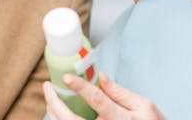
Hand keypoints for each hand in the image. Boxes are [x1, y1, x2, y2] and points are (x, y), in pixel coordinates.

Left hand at [42, 73, 164, 119]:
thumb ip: (120, 92)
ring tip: (50, 97)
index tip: (67, 77)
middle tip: (47, 87)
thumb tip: (101, 77)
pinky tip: (57, 112)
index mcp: (120, 119)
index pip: (97, 101)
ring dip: (54, 113)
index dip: (81, 88)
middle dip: (54, 103)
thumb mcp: (144, 106)